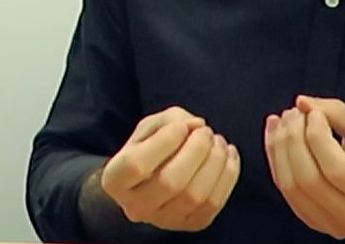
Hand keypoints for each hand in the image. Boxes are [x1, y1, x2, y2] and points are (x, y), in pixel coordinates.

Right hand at [101, 106, 240, 231]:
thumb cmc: (150, 148)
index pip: (137, 164)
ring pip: (196, 195)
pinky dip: (228, 173)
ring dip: (215, 160)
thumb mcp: (151, 127)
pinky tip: (228, 153)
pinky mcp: (191, 224)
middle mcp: (136, 207)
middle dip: (196, 149)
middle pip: (171, 182)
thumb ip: (172, 119)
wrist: (153, 180)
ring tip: (217, 140)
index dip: (164, 141)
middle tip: (205, 131)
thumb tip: (197, 124)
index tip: (180, 127)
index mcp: (116, 180)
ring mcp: (165, 220)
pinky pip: (215, 202)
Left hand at [264, 95, 344, 238]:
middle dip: (293, 139)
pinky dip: (277, 161)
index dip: (317, 137)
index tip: (314, 113)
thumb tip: (303, 103)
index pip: (337, 169)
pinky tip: (277, 137)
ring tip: (284, 121)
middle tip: (294, 112)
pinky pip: (286, 192)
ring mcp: (335, 226)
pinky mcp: (316, 223)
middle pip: (309, 180)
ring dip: (280, 148)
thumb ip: (339, 113)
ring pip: (291, 188)